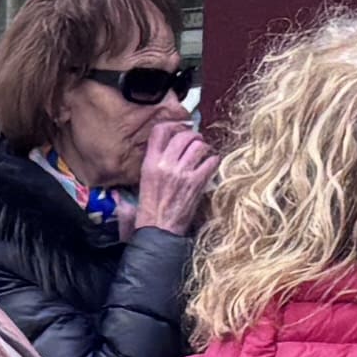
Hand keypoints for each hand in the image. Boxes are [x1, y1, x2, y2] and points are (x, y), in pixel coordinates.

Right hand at [132, 113, 211, 234]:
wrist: (159, 231)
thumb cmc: (149, 211)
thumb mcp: (143, 183)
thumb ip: (150, 164)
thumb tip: (160, 151)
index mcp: (150, 163)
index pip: (160, 131)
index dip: (173, 125)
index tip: (180, 127)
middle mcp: (165, 164)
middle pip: (183, 135)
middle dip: (193, 135)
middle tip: (196, 140)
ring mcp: (182, 173)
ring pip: (199, 146)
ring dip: (204, 147)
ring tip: (204, 151)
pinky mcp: (196, 183)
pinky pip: (211, 162)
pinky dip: (213, 161)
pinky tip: (211, 164)